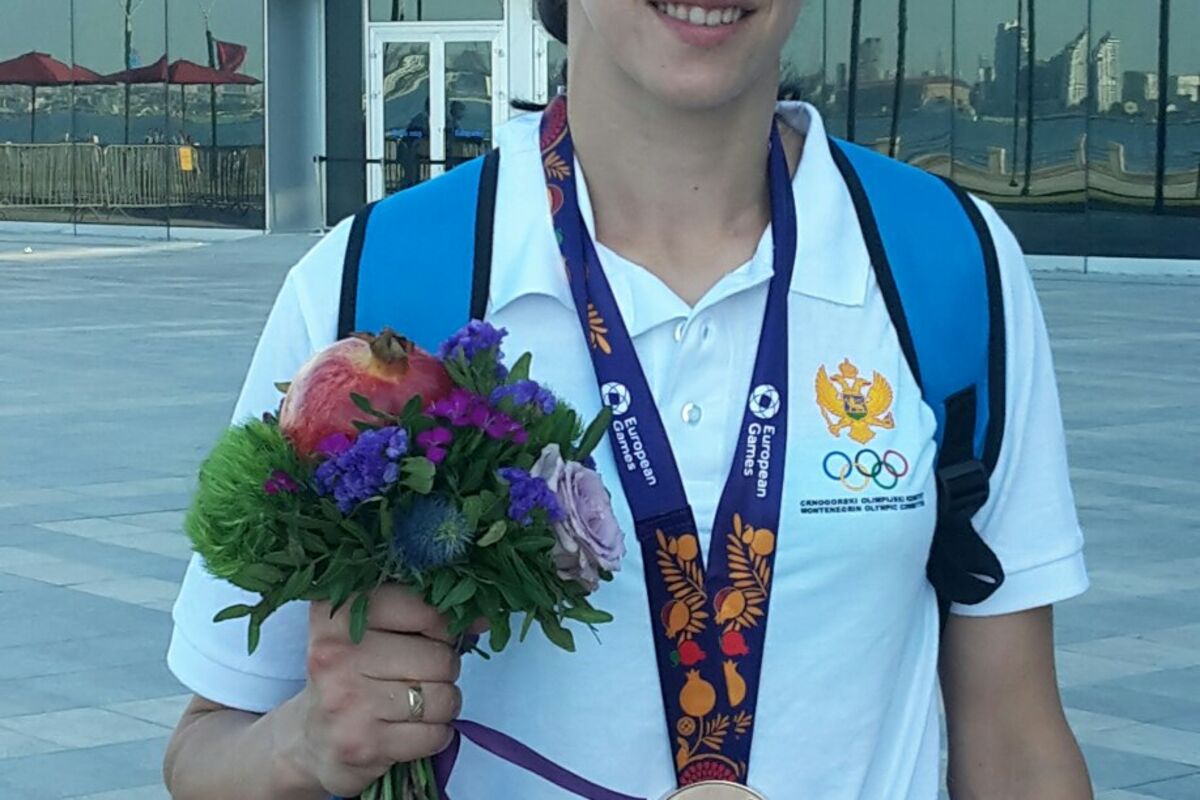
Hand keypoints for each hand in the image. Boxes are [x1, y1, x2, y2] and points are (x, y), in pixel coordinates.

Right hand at [296, 585, 462, 797]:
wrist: (309, 740)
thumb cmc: (354, 673)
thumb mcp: (376, 632)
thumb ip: (426, 614)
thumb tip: (485, 617)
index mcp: (337, 613)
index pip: (424, 607)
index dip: (441, 625)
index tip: (429, 636)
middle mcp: (335, 654)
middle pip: (439, 656)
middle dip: (444, 670)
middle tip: (420, 676)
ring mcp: (346, 701)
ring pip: (442, 696)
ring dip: (443, 703)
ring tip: (417, 703)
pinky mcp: (360, 744)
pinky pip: (433, 734)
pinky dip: (436, 734)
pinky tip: (412, 729)